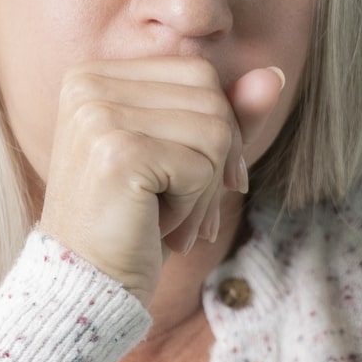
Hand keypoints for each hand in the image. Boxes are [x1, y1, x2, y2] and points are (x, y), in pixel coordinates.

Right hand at [37, 57, 285, 305]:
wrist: (87, 287)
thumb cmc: (133, 223)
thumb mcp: (184, 159)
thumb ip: (225, 115)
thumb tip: (275, 74)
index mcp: (95, 76)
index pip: (198, 74)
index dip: (220, 128)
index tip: (202, 179)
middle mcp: (89, 85)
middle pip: (211, 99)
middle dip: (215, 163)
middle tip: (181, 207)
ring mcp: (99, 116)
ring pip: (214, 133)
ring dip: (204, 190)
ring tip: (165, 218)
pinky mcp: (118, 152)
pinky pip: (202, 168)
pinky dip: (193, 208)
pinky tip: (156, 227)